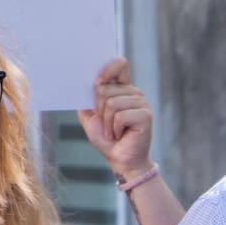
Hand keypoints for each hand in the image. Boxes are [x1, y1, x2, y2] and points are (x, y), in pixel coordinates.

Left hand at [76, 58, 153, 181]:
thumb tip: (79, 83)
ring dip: (106, 123)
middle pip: (106, 89)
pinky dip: (114, 129)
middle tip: (105, 124)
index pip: (120, 64)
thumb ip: (86, 99)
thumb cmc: (106, 139)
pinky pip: (120, 116)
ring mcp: (141, 103)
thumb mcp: (90, 116)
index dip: (107, 69)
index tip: (97, 81)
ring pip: (111, 103)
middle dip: (99, 109)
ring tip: (113, 132)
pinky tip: (120, 135)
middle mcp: (134, 93)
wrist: (120, 160)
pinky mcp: (145, 115)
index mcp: (122, 89)